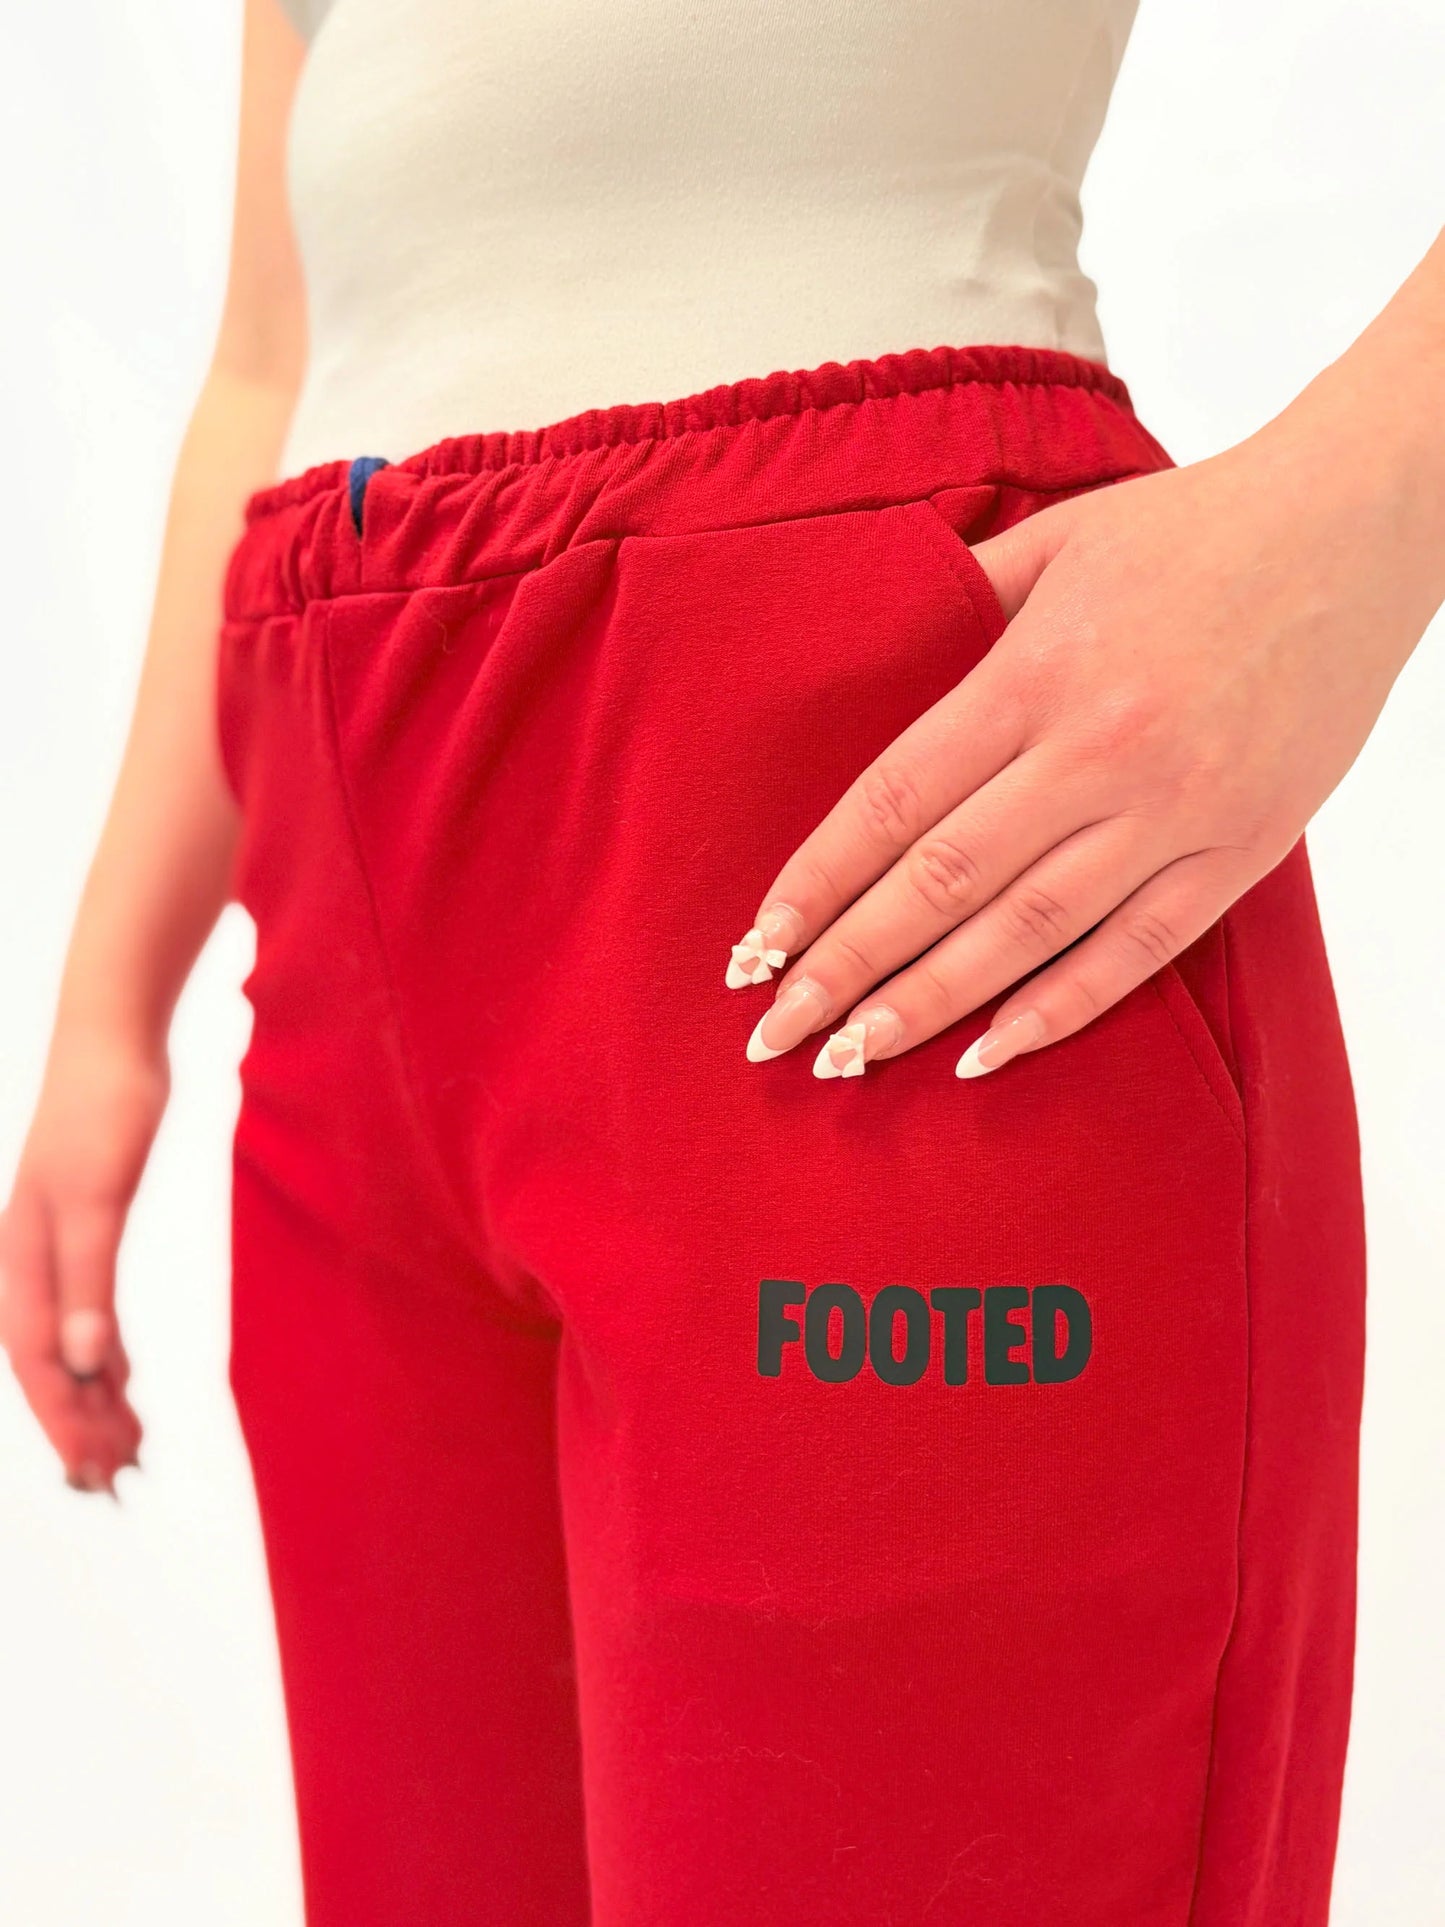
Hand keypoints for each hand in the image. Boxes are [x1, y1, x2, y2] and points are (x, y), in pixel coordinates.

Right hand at [0, 1026, 165, 1491]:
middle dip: (81, 1422)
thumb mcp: (97, 1197)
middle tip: (122, 1476)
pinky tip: (127, 1383)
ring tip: (129, 1446)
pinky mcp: (85, 1231)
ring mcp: (56, 1248)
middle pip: (53, 1362)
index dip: (65, 1419)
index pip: (40, 1362)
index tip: (96, 1468)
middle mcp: (31, 1263)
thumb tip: (86, 1361)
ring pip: (71, 1342)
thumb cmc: (102, 1111)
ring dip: (97, 1395)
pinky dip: (107, 1354)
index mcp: (23, 1262)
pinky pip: (89, 1313)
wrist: (113, 1041)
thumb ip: (88, 1279)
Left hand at [728, 414, 1436, 1079]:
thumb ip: (962, 598)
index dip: (817, 883)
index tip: (756, 945)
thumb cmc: (1200, 526)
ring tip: (854, 1058)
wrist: (1362, 527)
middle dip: (846, 968)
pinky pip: (1136, 952)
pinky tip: (987, 1055)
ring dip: (928, 1006)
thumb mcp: (1060, 538)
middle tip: (776, 1035)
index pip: (893, 801)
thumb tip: (875, 645)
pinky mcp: (1239, 850)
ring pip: (1026, 935)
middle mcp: (1097, 751)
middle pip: (941, 884)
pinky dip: (1058, 1011)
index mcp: (1036, 673)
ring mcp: (1173, 811)